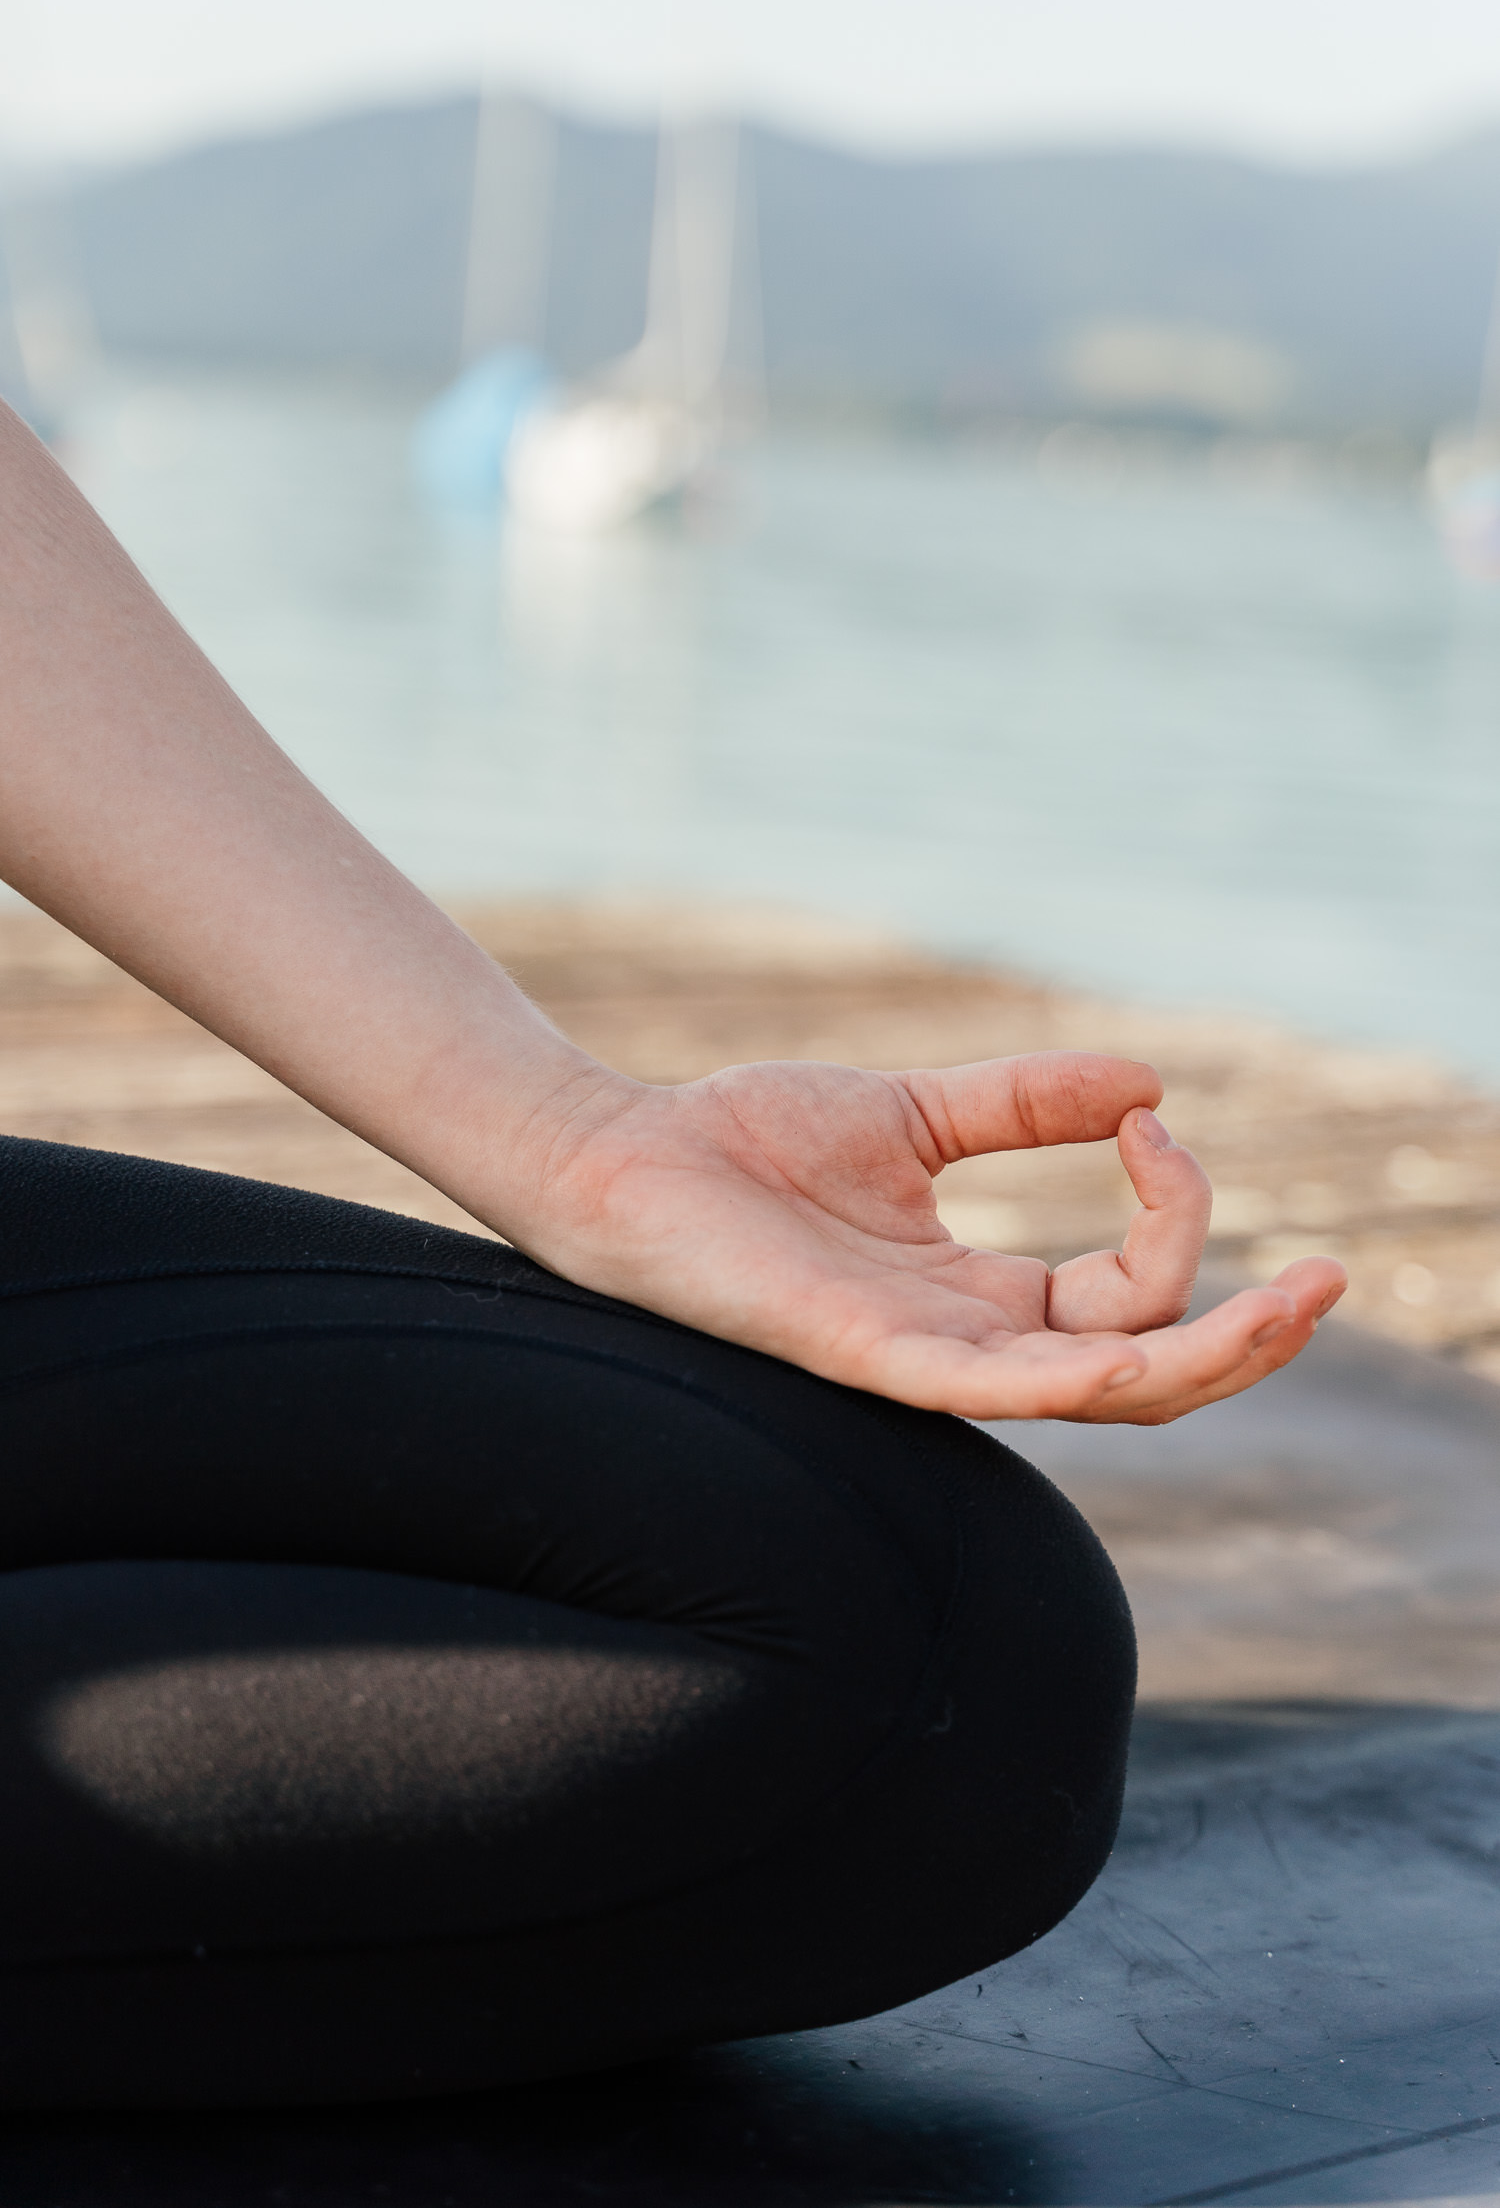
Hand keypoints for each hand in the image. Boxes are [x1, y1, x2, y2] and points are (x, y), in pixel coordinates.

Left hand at [507, 1049, 1345, 1422]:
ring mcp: (924, 1361)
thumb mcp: (917, 1111)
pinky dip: (1082, 1371)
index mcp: (984, 1297)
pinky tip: (1150, 1341)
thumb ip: (1024, 1105)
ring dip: (1208, 1360)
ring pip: (1099, 1397)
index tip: (1149, 1116)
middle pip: (1147, 1373)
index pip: (1131, 1288)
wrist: (625, 1157)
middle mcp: (970, 1345)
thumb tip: (1152, 1082)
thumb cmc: (747, 1143)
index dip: (1172, 1209)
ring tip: (1294, 1306)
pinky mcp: (871, 1357)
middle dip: (1251, 1337)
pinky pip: (996, 1387)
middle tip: (1328, 1279)